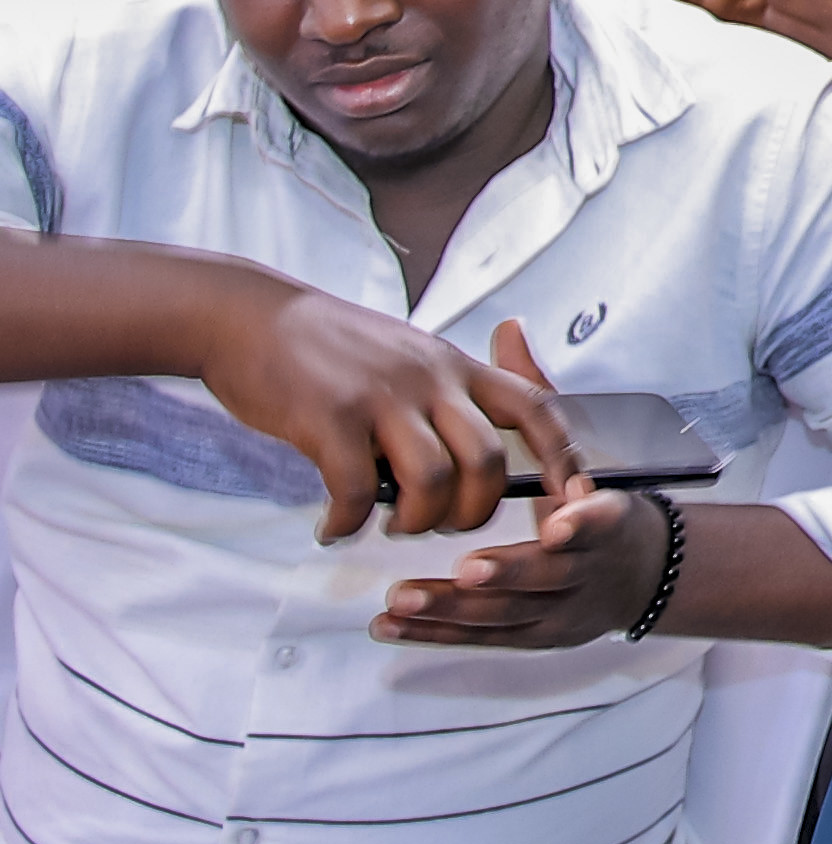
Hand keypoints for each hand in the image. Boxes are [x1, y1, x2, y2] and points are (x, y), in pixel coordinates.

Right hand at [191, 285, 577, 545]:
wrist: (249, 316)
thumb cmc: (325, 344)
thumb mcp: (406, 353)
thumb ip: (441, 393)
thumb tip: (465, 449)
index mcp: (453, 365)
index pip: (534, 405)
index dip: (561, 453)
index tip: (570, 492)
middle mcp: (429, 378)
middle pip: (486, 461)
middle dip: (473, 511)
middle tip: (442, 526)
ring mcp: (382, 397)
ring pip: (431, 481)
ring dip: (416, 521)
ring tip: (391, 526)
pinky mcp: (331, 418)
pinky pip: (354, 491)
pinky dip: (348, 522)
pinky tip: (334, 527)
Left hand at [375, 325, 667, 647]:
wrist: (638, 573)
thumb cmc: (592, 502)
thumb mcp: (580, 447)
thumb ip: (535, 396)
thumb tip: (508, 332)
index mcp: (606, 520)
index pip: (603, 519)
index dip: (583, 523)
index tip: (558, 519)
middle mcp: (587, 571)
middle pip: (550, 575)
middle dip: (508, 572)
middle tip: (466, 567)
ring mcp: (560, 609)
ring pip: (507, 615)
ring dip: (455, 609)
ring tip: (404, 598)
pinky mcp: (530, 637)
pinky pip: (478, 638)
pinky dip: (433, 634)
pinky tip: (392, 625)